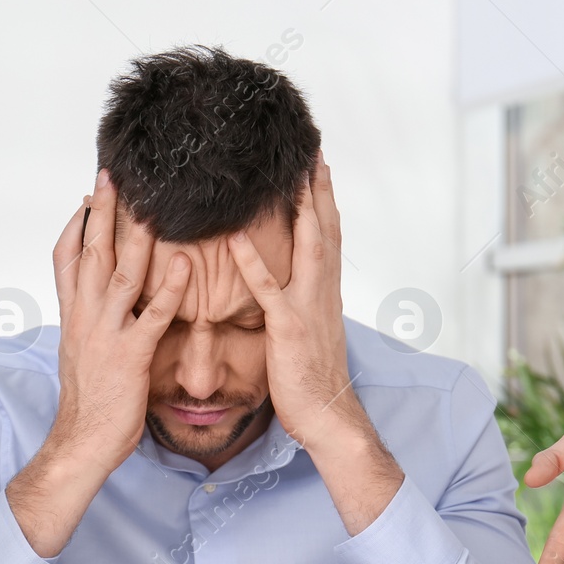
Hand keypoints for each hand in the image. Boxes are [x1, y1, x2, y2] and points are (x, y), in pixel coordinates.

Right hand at [6, 170, 190, 557]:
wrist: (81, 443)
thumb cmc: (89, 402)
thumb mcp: (81, 352)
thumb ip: (90, 321)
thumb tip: (96, 301)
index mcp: (72, 315)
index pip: (65, 256)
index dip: (77, 221)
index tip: (88, 193)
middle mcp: (84, 317)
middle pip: (89, 250)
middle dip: (102, 210)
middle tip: (113, 173)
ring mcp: (106, 334)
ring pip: (119, 273)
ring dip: (136, 235)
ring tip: (152, 202)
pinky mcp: (130, 355)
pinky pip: (152, 315)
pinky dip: (168, 288)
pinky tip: (184, 264)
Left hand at [227, 153, 403, 534]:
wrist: (327, 414)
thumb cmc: (312, 379)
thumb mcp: (310, 331)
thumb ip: (302, 301)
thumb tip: (295, 284)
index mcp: (326, 292)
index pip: (328, 235)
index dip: (324, 198)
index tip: (318, 165)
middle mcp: (323, 292)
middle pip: (324, 228)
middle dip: (319, 187)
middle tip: (312, 149)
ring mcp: (308, 307)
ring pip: (308, 246)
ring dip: (301, 207)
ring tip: (290, 172)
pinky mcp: (288, 328)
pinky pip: (268, 290)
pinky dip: (252, 262)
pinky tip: (235, 237)